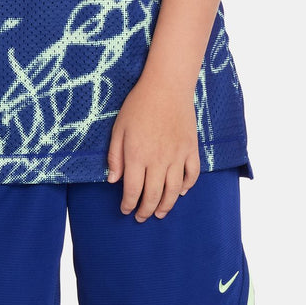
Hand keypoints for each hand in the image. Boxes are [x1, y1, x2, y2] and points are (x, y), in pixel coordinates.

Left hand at [106, 78, 200, 221]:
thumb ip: (115, 155)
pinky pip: (192, 176)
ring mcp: (177, 157)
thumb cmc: (138, 105)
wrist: (166, 87)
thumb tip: (113, 180)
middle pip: (153, 195)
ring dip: (166, 205)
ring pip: (173, 191)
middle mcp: (158, 161)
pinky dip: (186, 187)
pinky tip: (180, 192)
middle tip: (141, 217)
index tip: (125, 210)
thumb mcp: (118, 128)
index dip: (129, 204)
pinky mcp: (191, 150)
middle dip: (146, 210)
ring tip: (159, 213)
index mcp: (137, 156)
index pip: (132, 190)